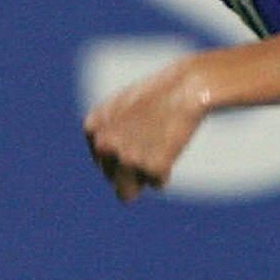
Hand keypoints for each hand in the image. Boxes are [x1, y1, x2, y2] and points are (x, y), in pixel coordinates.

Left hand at [82, 57, 215, 201]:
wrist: (187, 86)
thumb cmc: (161, 92)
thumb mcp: (123, 103)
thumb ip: (108, 128)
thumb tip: (105, 155)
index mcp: (93, 127)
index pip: (101, 159)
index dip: (122, 153)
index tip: (140, 139)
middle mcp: (104, 145)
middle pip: (111, 178)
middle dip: (129, 170)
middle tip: (152, 148)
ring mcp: (127, 158)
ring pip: (127, 193)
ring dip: (142, 179)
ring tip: (159, 155)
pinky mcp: (152, 167)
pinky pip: (157, 184)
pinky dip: (166, 173)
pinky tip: (173, 150)